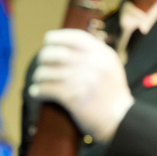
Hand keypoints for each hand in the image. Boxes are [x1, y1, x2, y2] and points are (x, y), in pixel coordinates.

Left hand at [29, 28, 133, 142]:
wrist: (120, 119)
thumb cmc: (112, 94)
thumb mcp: (110, 66)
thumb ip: (94, 54)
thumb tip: (69, 44)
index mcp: (102, 54)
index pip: (75, 37)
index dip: (58, 37)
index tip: (48, 40)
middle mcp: (93, 64)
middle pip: (58, 53)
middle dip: (44, 56)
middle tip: (41, 62)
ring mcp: (82, 80)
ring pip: (49, 71)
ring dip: (39, 75)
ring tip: (38, 80)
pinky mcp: (73, 97)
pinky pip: (47, 89)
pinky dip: (38, 91)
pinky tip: (36, 92)